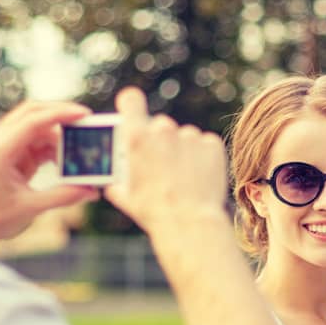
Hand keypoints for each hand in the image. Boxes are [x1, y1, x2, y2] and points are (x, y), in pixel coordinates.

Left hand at [0, 101, 98, 248]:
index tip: (84, 114)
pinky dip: (54, 149)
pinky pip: (37, 143)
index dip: (61, 114)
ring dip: (60, 136)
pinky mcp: (11, 155)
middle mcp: (1, 140)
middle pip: (35, 113)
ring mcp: (6, 145)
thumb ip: (62, 196)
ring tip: (81, 149)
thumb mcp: (29, 207)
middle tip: (88, 122)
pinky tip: (67, 162)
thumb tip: (91, 191)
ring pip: (38, 127)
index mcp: (0, 148)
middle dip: (62, 114)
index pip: (34, 120)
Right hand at [105, 87, 229, 234]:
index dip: (132, 104)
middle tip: (164, 167)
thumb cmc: (153, 212)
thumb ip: (118, 181)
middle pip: (160, 127)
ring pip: (184, 138)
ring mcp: (190, 136)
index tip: (133, 109)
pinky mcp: (211, 144)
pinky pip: (205, 145)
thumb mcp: (126, 197)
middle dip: (161, 143)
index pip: (131, 100)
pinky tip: (199, 177)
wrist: (189, 224)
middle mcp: (163, 130)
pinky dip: (203, 157)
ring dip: (184, 151)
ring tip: (184, 178)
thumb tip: (114, 182)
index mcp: (137, 138)